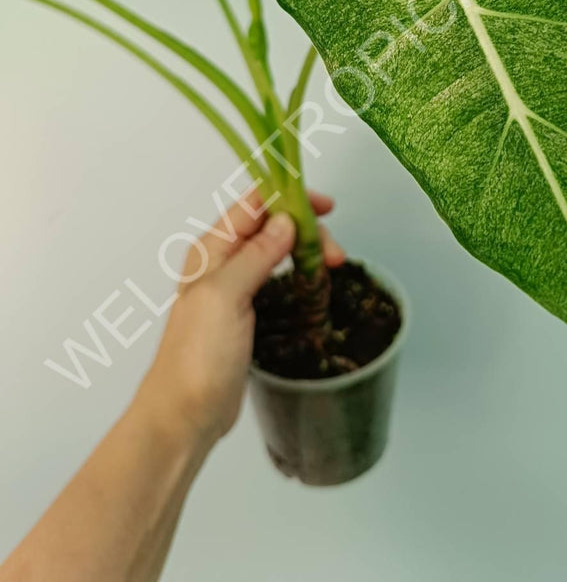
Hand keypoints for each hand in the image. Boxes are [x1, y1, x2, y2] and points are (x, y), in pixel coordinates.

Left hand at [135, 190, 342, 450]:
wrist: (184, 415)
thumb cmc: (197, 358)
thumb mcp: (227, 296)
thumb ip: (256, 254)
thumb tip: (286, 221)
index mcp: (211, 249)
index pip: (255, 204)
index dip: (291, 198)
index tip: (326, 208)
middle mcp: (221, 262)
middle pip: (271, 226)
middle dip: (307, 231)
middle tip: (335, 257)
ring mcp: (233, 288)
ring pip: (277, 251)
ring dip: (306, 251)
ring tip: (330, 269)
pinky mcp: (245, 313)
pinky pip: (276, 279)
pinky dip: (299, 274)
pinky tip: (314, 285)